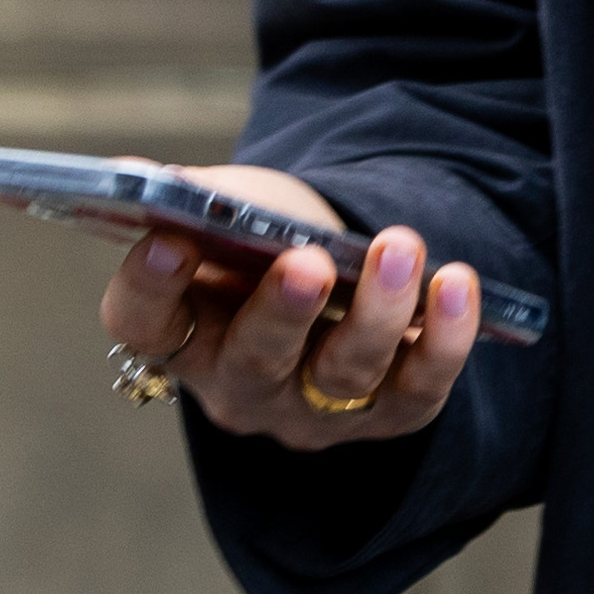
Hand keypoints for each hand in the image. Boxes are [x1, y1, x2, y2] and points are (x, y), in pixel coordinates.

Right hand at [96, 164, 481, 451]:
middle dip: (281, 311)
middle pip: (254, 361)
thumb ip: (193, 196)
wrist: (339, 273)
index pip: (145, 326)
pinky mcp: (389, 414)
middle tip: (305, 260)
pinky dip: (444, 338)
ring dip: (377, 311)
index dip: (149, 288)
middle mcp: (241, 386)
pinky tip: (456, 283)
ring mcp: (314, 410)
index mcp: (184, 333)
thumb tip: (137, 178)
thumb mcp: (229, 212)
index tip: (168, 240)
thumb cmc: (265, 243)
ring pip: (344, 375)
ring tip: (398, 247)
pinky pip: (419, 388)